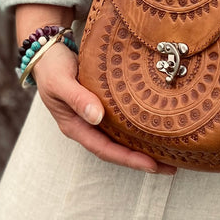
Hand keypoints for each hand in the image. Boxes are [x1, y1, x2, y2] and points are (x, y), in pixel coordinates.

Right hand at [32, 43, 175, 174]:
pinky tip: (155, 126)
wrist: (47, 51)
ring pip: (121, 137)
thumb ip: (77, 98)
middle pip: (117, 149)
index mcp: (75, 126)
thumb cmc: (51, 66)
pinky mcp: (103, 104)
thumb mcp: (60, 81)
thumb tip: (96, 116)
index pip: (105, 149)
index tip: (152, 166)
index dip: (128, 159)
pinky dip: (138, 127)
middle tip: (171, 167)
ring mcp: (95, 116)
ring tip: (170, 153)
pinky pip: (122, 121)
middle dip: (142, 160)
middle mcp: (87, 125)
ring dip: (143, 146)